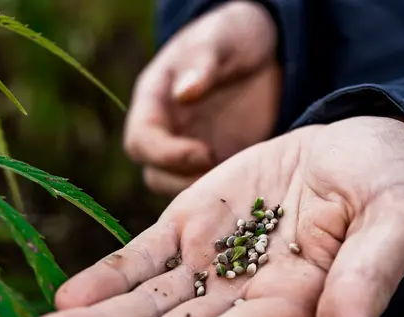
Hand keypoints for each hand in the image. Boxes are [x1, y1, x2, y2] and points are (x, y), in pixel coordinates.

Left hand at [15, 117, 403, 316]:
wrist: (358, 144)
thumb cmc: (388, 185)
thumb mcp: (392, 225)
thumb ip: (365, 290)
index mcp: (291, 313)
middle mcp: (239, 303)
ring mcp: (207, 269)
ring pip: (139, 306)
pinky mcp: (186, 232)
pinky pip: (139, 261)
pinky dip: (102, 280)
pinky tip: (63, 300)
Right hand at [125, 1, 281, 196]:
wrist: (263, 50)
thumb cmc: (233, 36)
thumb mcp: (221, 39)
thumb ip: (202, 63)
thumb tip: (183, 94)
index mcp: (153, 101)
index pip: (141, 141)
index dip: (166, 154)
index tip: (204, 154)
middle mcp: (164, 132)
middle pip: (154, 174)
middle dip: (183, 182)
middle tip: (223, 177)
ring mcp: (187, 151)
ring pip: (179, 187)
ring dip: (203, 191)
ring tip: (238, 183)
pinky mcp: (213, 164)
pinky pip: (209, 189)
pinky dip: (224, 192)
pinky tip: (250, 186)